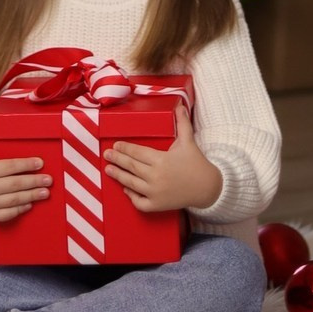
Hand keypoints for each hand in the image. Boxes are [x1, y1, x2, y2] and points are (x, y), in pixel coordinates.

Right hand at [0, 114, 50, 222]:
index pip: (10, 166)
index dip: (26, 165)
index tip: (40, 163)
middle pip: (15, 184)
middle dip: (34, 182)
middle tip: (49, 180)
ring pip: (14, 200)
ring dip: (31, 196)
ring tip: (45, 192)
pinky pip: (7, 214)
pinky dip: (19, 210)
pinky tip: (29, 204)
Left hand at [103, 105, 221, 213]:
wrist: (207, 188)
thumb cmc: (196, 163)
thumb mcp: (188, 141)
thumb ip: (182, 123)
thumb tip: (179, 106)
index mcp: (161, 160)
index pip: (137, 152)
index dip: (125, 148)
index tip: (115, 145)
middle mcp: (156, 177)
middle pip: (131, 167)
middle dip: (117, 160)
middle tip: (105, 155)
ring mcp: (155, 193)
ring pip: (131, 184)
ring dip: (118, 176)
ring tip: (108, 169)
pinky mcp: (158, 205)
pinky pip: (139, 202)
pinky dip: (131, 196)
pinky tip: (125, 189)